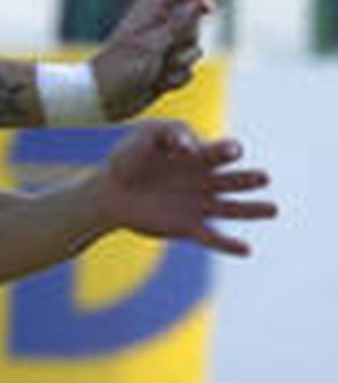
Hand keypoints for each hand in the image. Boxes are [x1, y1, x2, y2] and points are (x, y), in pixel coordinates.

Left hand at [90, 0, 210, 117]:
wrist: (102, 101)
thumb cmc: (119, 69)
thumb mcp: (151, 45)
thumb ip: (178, 24)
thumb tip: (197, 1)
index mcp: (151, 12)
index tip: (207, 10)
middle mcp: (160, 28)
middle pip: (195, 21)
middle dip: (188, 38)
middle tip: (165, 51)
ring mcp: (164, 49)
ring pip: (195, 49)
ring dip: (180, 63)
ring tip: (156, 71)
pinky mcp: (167, 70)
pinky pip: (189, 71)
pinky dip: (176, 80)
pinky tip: (157, 85)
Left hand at [97, 121, 275, 256]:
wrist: (108, 189)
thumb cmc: (129, 157)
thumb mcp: (147, 135)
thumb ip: (169, 133)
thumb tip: (189, 147)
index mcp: (200, 156)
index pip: (221, 152)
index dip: (224, 150)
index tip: (209, 151)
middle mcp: (206, 181)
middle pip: (235, 180)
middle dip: (249, 179)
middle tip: (264, 177)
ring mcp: (198, 205)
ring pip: (232, 209)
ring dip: (253, 210)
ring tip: (274, 210)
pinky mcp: (187, 227)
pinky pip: (212, 238)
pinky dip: (228, 245)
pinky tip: (247, 250)